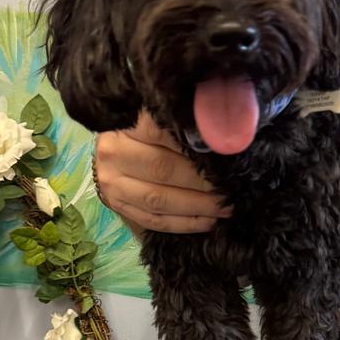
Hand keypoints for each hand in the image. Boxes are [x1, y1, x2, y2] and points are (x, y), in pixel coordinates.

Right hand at [93, 110, 232, 234]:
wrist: (108, 148)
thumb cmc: (142, 128)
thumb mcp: (158, 116)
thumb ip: (186, 121)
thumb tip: (224, 128)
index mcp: (126, 124)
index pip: (164, 132)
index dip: (196, 145)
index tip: (226, 153)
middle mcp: (114, 154)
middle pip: (163, 169)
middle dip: (202, 182)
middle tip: (231, 187)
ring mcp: (112, 183)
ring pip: (159, 199)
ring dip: (197, 207)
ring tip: (226, 208)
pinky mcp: (117, 205)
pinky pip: (153, 220)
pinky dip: (184, 223)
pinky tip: (208, 222)